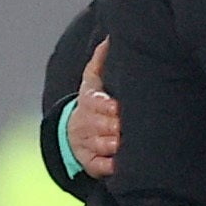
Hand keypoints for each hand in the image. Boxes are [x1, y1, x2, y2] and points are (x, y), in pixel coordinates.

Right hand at [68, 38, 120, 178]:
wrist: (74, 132)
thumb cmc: (93, 103)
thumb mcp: (93, 81)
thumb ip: (100, 61)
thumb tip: (110, 38)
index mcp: (89, 103)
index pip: (99, 105)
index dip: (111, 108)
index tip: (120, 108)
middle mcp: (86, 124)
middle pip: (105, 126)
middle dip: (119, 127)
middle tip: (131, 126)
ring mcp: (87, 145)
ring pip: (105, 146)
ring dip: (118, 145)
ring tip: (130, 141)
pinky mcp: (90, 163)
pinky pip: (102, 167)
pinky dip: (111, 166)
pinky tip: (123, 163)